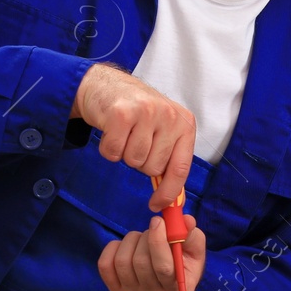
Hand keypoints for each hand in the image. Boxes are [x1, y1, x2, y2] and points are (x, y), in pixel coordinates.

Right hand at [71, 64, 194, 210]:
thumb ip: (169, 160)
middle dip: (140, 162)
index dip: (168, 192)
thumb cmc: (136, 112)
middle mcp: (169, 116)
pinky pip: (113, 152)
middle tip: (134, 140)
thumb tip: (172, 200)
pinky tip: (111, 131)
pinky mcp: (121, 113)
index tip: (157, 205)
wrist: (106, 85)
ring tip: (124, 133)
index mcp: (184, 123)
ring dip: (123, 153)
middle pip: (153, 168)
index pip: (181, 168)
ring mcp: (146, 112)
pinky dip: (108, 148)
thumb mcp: (162, 130)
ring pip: (133, 161)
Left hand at [98, 214, 206, 290]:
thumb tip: (185, 220)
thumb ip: (192, 235)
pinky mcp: (115, 290)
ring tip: (141, 238)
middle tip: (154, 229)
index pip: (163, 267)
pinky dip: (113, 248)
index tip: (157, 221)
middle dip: (146, 237)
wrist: (170, 280)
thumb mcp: (195, 250)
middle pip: (141, 262)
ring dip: (131, 240)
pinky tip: (125, 246)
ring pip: (123, 261)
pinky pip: (105, 265)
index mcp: (176, 289)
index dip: (157, 241)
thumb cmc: (184, 262)